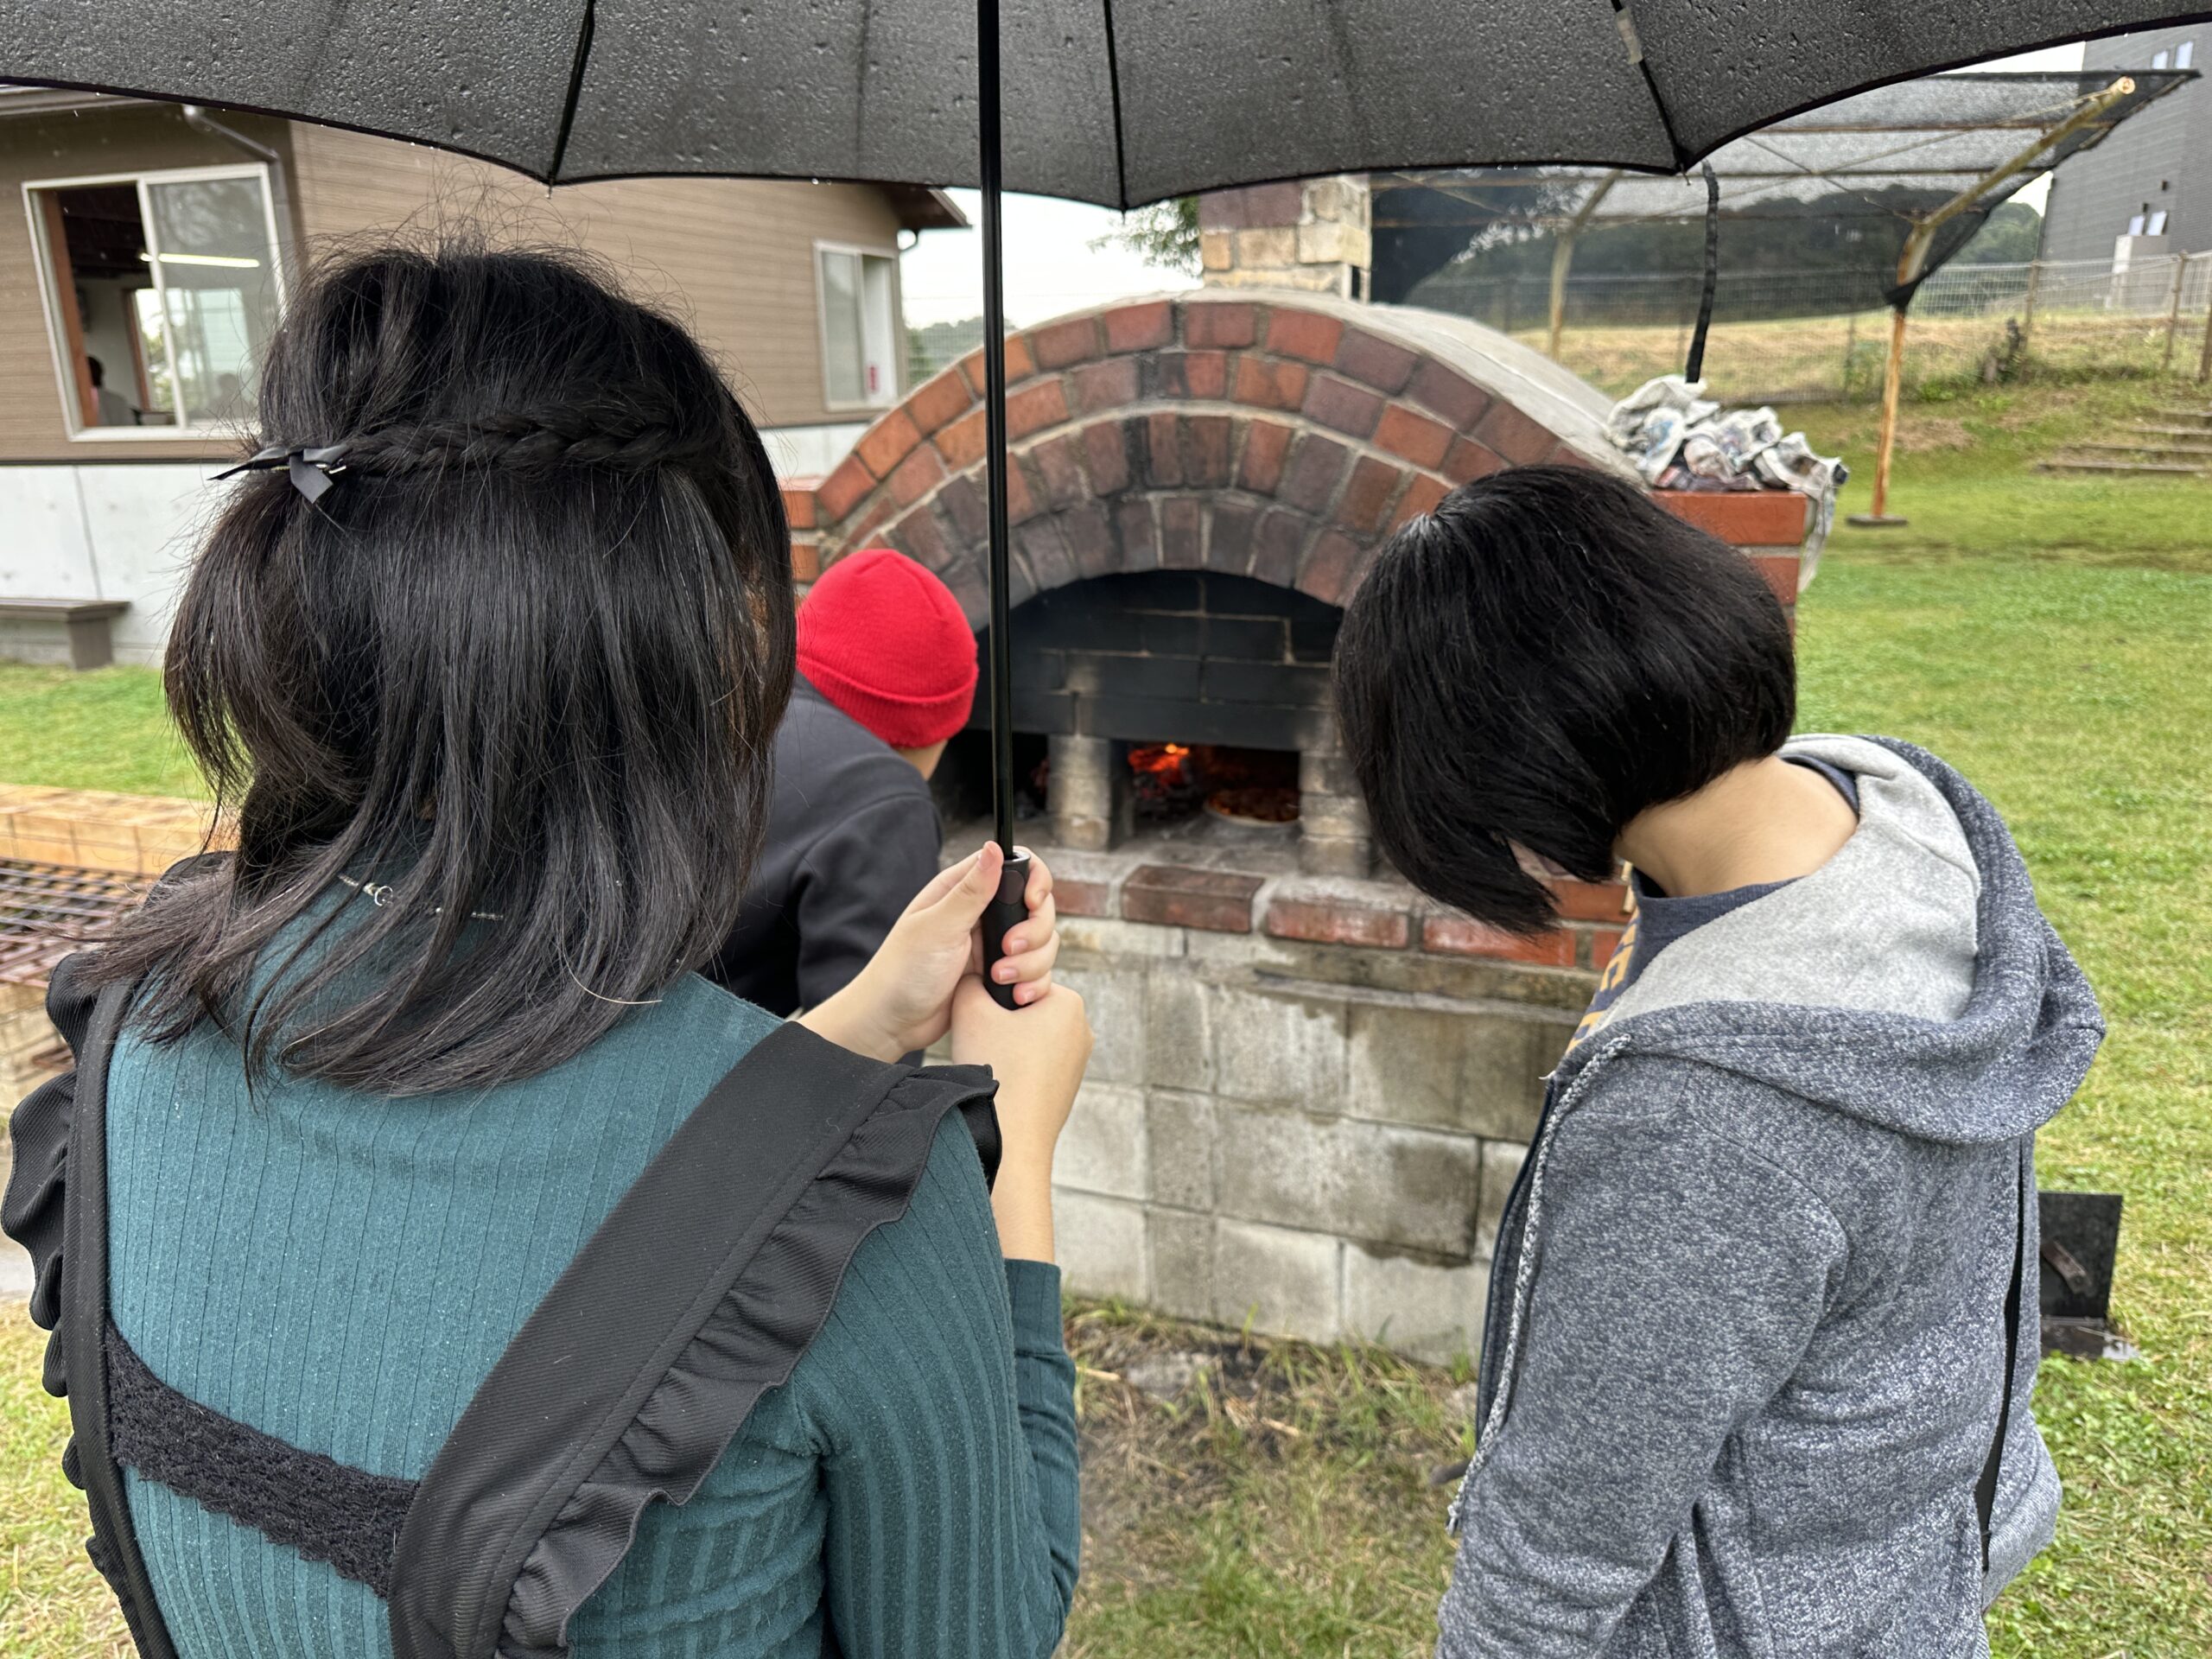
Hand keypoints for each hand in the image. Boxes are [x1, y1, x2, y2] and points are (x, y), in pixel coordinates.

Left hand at [799, 843, 1058, 1062]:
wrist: (893, 1023)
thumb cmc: (902, 971)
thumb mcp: (938, 927)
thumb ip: (971, 891)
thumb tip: (995, 848)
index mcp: (964, 891)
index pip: (1018, 868)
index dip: (1036, 882)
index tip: (1032, 903)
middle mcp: (983, 915)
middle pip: (1039, 908)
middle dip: (1034, 932)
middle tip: (1007, 949)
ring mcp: (993, 946)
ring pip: (1042, 943)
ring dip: (1030, 963)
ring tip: (998, 978)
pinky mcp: (1000, 975)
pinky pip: (1035, 974)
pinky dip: (1032, 985)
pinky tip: (1013, 996)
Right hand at [951, 975, 1090, 1261]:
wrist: (1012, 1137)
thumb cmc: (997, 1069)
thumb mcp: (970, 1008)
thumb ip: (970, 981)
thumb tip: (973, 979)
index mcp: (1069, 1002)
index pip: (1022, 981)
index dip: (994, 995)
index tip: (981, 1015)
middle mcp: (1082, 1029)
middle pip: (1025, 1010)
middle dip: (1001, 1022)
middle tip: (982, 1040)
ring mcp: (1077, 1062)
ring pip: (1028, 1039)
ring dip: (1005, 1046)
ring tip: (990, 1063)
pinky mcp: (1067, 1088)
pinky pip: (1034, 1067)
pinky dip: (1015, 1070)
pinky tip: (1001, 1082)